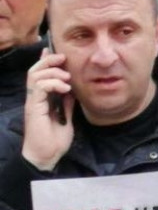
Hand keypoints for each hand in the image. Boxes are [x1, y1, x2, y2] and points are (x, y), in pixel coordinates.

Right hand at [22, 49, 75, 170]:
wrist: (47, 156)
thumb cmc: (55, 140)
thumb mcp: (66, 116)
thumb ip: (67, 103)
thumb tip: (72, 90)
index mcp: (42, 99)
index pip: (40, 75)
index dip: (46, 61)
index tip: (57, 52)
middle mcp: (35, 98)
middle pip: (34, 70)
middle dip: (49, 60)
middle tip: (64, 59)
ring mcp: (33, 102)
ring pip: (35, 75)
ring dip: (53, 71)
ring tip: (67, 78)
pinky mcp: (34, 108)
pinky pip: (39, 87)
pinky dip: (53, 83)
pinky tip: (65, 88)